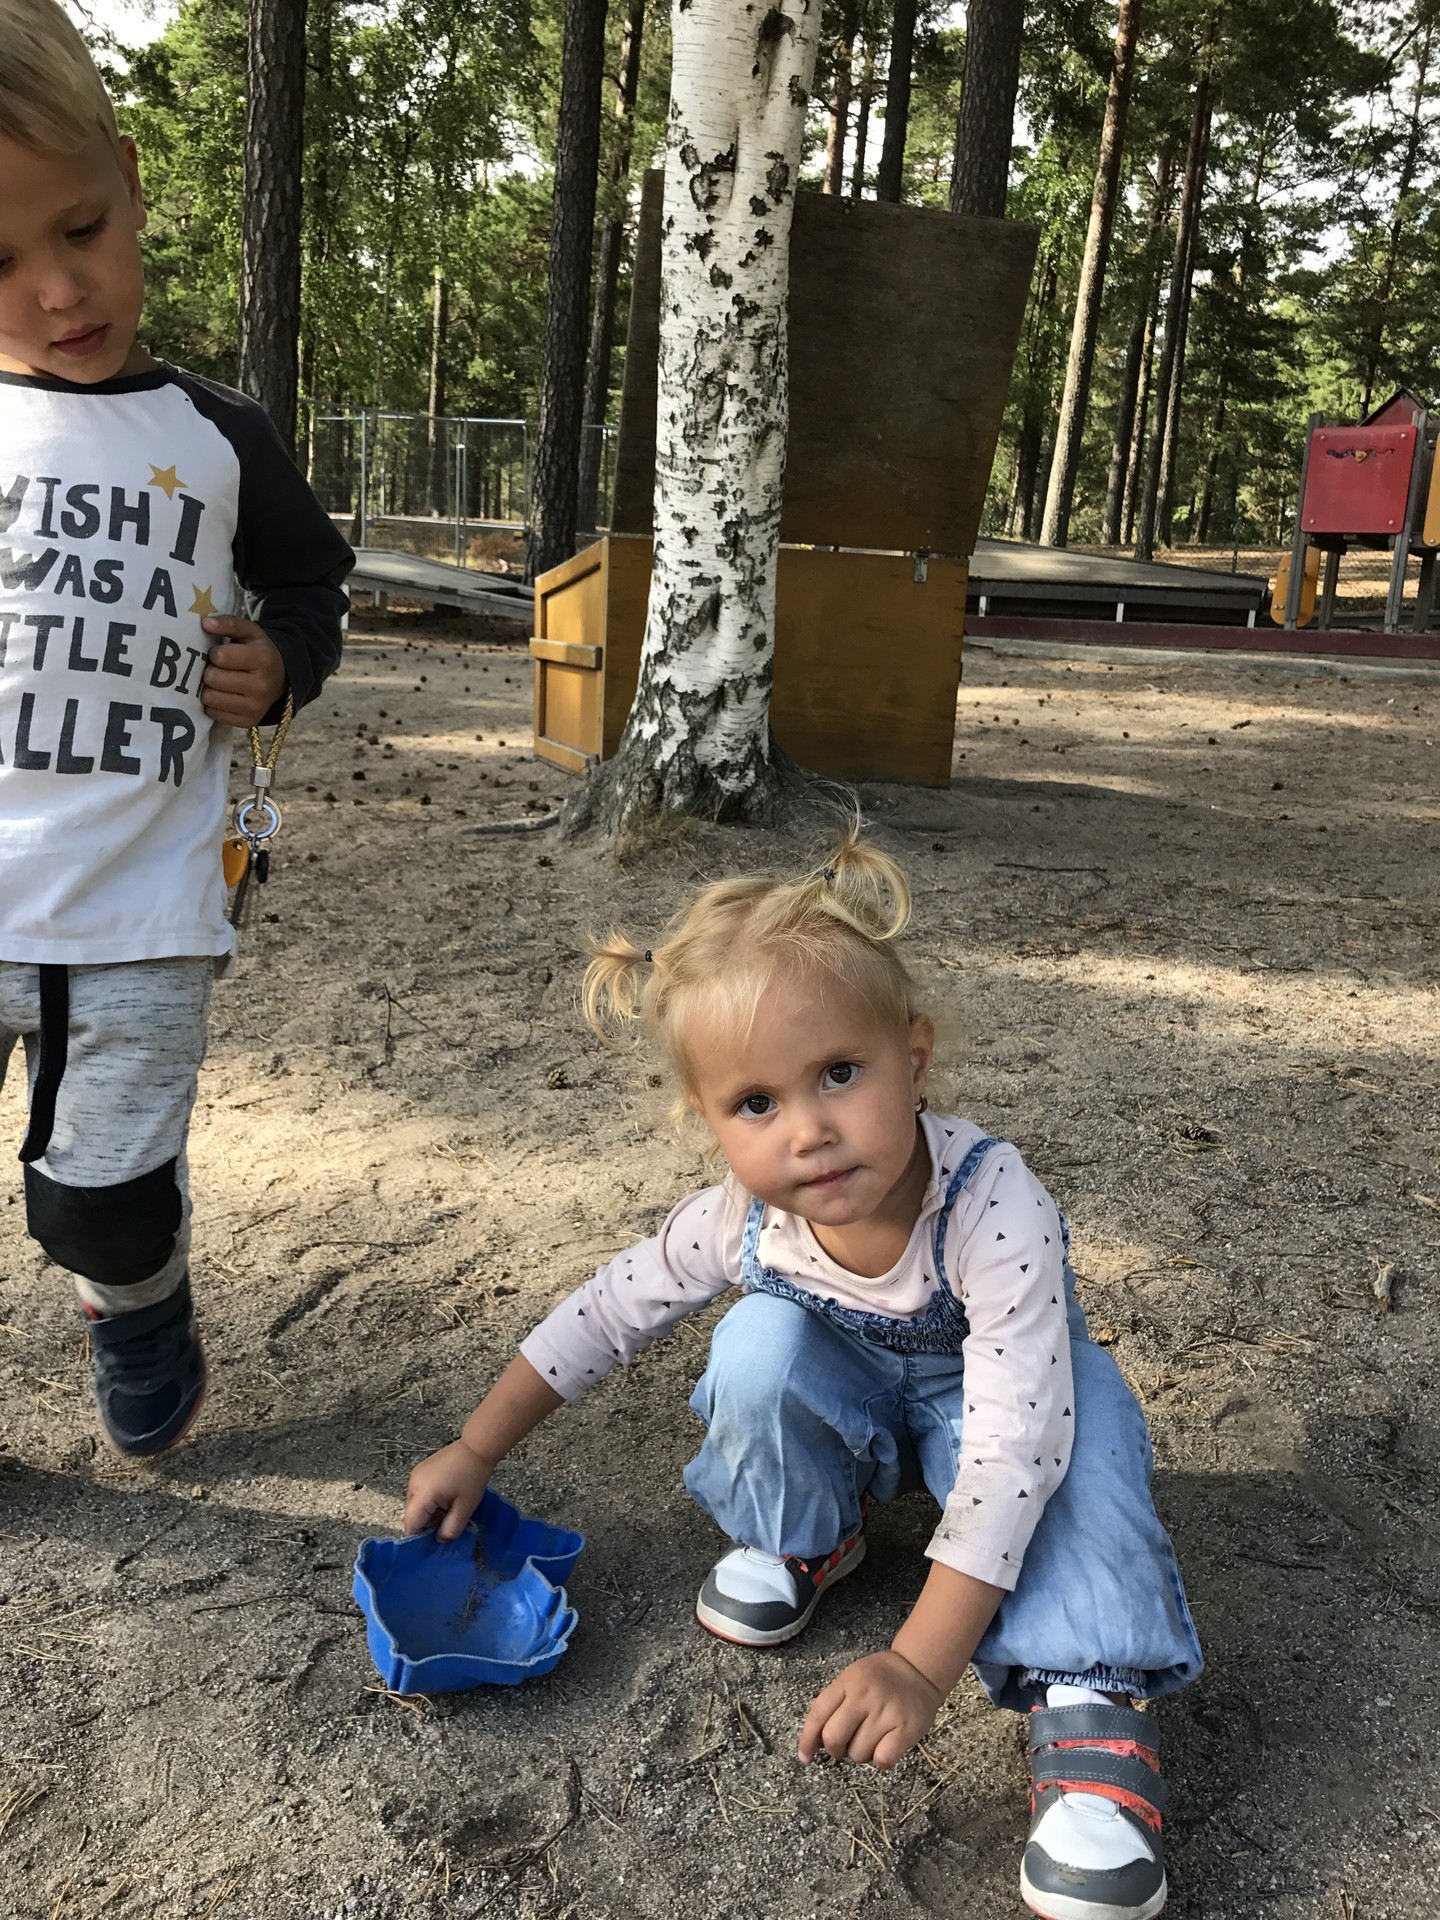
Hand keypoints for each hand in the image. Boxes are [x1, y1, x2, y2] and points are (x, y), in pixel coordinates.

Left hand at [201, 616, 286, 725]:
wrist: (283, 678)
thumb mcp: (249, 632)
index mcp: (262, 659)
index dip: (215, 653)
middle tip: (219, 669)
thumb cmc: (259, 652)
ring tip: (220, 682)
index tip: (221, 653)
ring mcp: (255, 707)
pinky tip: (224, 696)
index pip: (221, 657)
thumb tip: (204, 623)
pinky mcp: (247, 722)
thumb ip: (228, 623)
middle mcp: (261, 686)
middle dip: (211, 671)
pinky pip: (213, 713)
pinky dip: (214, 704)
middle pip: (212, 678)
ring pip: (210, 697)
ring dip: (210, 688)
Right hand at [403, 1439, 493, 1540]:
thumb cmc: (472, 1476)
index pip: (411, 1525)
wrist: (476, 1447)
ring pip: (417, 1506)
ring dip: (430, 1513)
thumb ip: (451, 1528)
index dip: (419, 1539)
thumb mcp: (465, 1507)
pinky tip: (447, 1499)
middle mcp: (413, 1484)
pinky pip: (420, 1494)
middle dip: (427, 1525)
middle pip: (413, 1516)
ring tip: (450, 1510)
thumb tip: (439, 1541)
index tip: (433, 1545)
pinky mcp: (421, 1472)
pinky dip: (430, 1502)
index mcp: (422, 1494)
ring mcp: (415, 1476)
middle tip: (447, 1526)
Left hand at [797, 1650, 941, 1768]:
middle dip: (835, 1750)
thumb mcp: (851, 1680)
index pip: (818, 1714)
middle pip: (833, 1738)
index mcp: (848, 1683)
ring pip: (858, 1754)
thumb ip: (832, 1706)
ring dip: (861, 1754)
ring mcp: (886, 1713)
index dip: (807, 1740)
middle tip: (846, 1745)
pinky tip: (886, 1747)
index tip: (804, 1757)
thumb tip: (813, 1744)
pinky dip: (881, 1760)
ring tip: (872, 1738)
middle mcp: (865, 1697)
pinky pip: (883, 1759)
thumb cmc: (880, 1678)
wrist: (919, 1669)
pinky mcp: (907, 1729)